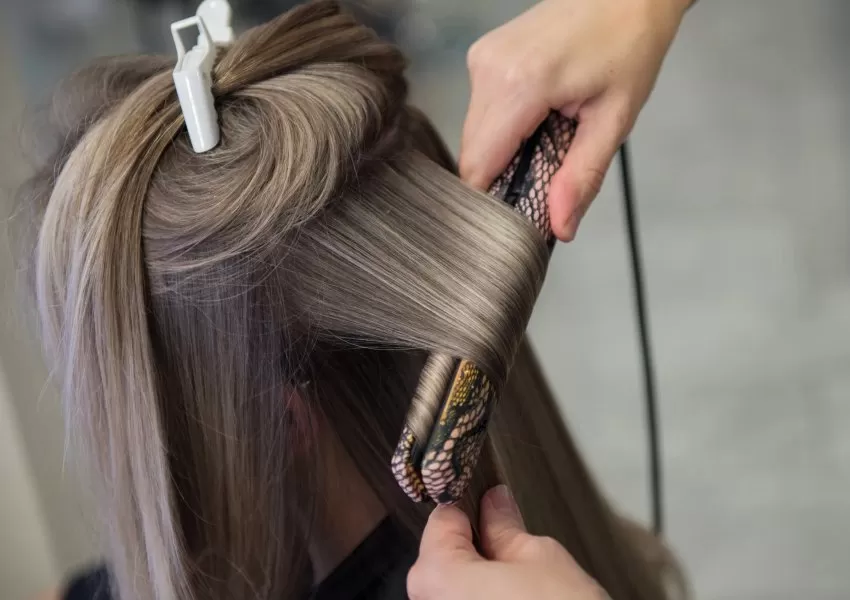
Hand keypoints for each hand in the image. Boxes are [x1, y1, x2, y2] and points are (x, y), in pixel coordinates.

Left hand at [407, 486, 607, 599]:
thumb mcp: (538, 557)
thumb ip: (505, 526)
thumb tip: (494, 502)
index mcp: (437, 575)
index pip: (442, 517)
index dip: (471, 505)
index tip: (493, 502)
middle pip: (443, 554)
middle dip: (475, 544)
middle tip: (515, 548)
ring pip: (452, 584)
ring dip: (479, 576)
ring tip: (519, 583)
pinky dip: (481, 598)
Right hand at [460, 0, 689, 240]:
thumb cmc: (629, 45)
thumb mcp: (614, 119)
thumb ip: (582, 178)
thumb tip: (560, 227)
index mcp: (519, 85)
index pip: (478, 167)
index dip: (492, 200)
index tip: (518, 214)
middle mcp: (488, 69)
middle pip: (473, 154)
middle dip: (503, 176)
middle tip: (546, 174)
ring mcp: (481, 58)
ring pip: (474, 135)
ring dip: (504, 151)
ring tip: (548, 136)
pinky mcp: (482, 55)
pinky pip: (481, 111)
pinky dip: (505, 127)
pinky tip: (538, 116)